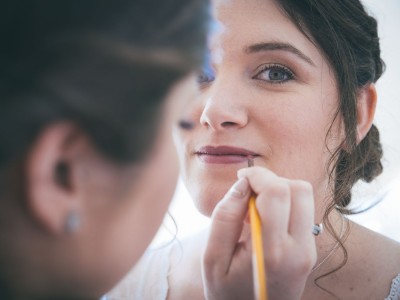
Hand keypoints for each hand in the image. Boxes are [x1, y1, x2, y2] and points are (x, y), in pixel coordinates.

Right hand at [202, 166, 316, 299]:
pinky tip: (264, 218)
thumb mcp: (212, 259)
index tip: (240, 178)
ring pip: (304, 196)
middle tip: (247, 192)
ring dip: (279, 190)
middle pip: (298, 189)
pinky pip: (303, 210)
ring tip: (255, 207)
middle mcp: (299, 249)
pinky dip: (284, 203)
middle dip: (271, 180)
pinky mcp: (310, 250)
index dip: (258, 175)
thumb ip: (224, 217)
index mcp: (272, 251)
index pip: (278, 192)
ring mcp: (309, 250)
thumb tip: (242, 184)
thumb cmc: (227, 293)